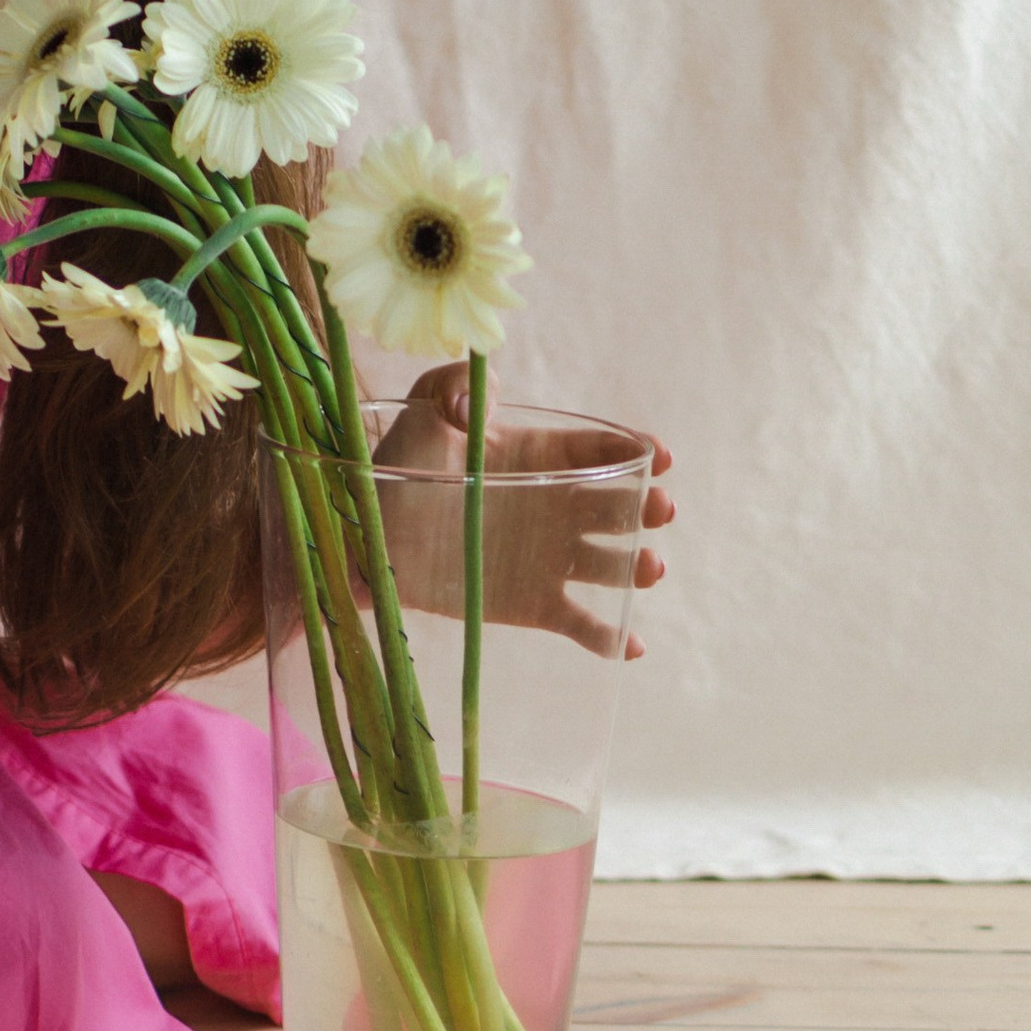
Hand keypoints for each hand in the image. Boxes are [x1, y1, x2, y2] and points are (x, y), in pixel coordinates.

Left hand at [378, 369, 673, 658]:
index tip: (658, 456)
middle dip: (648, 507)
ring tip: (648, 568)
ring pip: (611, 565)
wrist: (370, 534)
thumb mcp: (421, 410)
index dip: (636, 451)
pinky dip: (610, 637)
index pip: (603, 451)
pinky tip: (631, 645)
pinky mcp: (534, 604)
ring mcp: (550, 557)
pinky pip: (582, 623)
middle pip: (619, 506)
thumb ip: (451, 385)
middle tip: (660, 508)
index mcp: (543, 455)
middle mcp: (557, 506)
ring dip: (638, 568)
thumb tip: (483, 396)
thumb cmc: (397, 464)